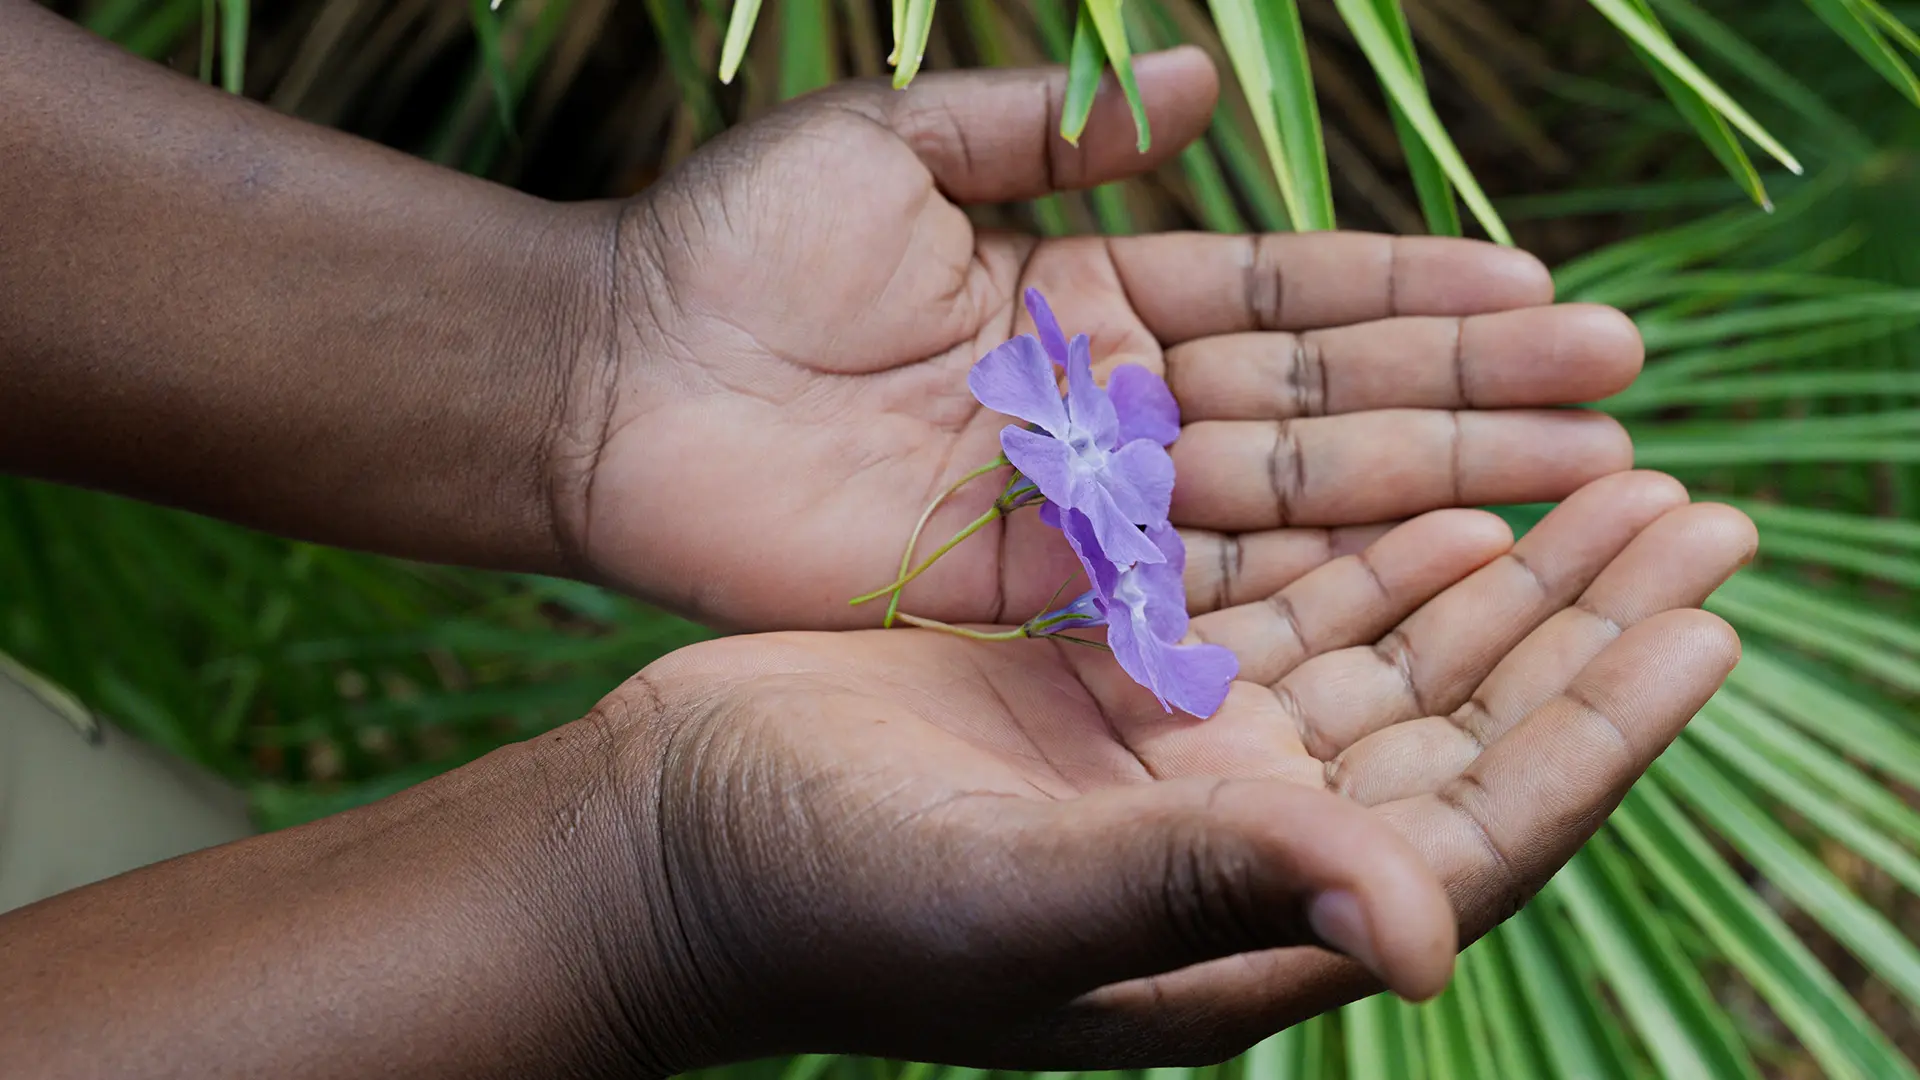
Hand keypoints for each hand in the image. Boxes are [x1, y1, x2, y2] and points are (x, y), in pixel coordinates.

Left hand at [557, 48, 1642, 629]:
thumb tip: (1194, 81)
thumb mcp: (893, 145)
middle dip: (1466, 394)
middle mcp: (1104, 407)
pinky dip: (1301, 582)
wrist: (610, 379)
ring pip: (1283, 498)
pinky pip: (1187, 585)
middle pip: (1316, 402)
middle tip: (1618, 392)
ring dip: (1427, 486)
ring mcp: (1079, 507)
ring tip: (1574, 477)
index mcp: (1085, 293)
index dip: (1409, 294)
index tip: (1540, 288)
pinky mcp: (1028, 593)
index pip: (1282, 294)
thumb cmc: (731, 249)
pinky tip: (1426, 573)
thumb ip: (1045, 127)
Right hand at [592, 472, 1753, 1069]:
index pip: (1472, 834)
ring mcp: (1175, 764)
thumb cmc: (825, 899)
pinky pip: (1276, 615)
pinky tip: (1435, 509)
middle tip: (1695, 517)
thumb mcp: (1021, 902)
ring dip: (1495, 578)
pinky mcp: (1109, 687)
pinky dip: (1363, 561)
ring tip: (1603, 489)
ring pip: (1381, 661)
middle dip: (1580, 630)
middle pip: (1457, 730)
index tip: (1701, 625)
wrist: (674, 844)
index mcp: (1243, 930)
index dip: (1596, 733)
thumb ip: (1215, 891)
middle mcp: (1236, 850)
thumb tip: (1429, 938)